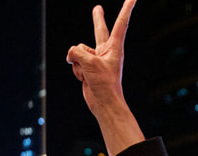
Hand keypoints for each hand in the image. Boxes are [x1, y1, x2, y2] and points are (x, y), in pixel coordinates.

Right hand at [67, 0, 137, 119]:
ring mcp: (95, 59)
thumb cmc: (104, 84)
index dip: (127, 8)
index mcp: (115, 47)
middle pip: (99, 30)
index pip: (121, 23)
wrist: (104, 103)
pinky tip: (84, 78)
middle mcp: (106, 51)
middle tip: (97, 8)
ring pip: (78, 50)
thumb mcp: (89, 63)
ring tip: (88, 74)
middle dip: (98, 19)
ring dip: (79, 63)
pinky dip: (76, 70)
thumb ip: (77, 52)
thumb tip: (70, 55)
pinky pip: (74, 61)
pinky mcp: (87, 67)